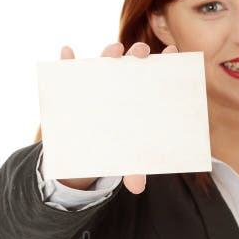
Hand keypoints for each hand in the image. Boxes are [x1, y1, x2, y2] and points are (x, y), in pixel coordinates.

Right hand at [57, 41, 178, 194]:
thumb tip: (137, 188)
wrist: (88, 147)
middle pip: (130, 62)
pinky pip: (68, 69)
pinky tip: (67, 51)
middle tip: (142, 53)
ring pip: (103, 60)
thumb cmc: (117, 146)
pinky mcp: (73, 84)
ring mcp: (96, 81)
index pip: (153, 74)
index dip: (163, 62)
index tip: (172, 53)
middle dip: (137, 52)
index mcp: (139, 94)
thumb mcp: (125, 158)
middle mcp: (119, 81)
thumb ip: (133, 169)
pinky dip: (67, 59)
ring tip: (114, 50)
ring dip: (109, 52)